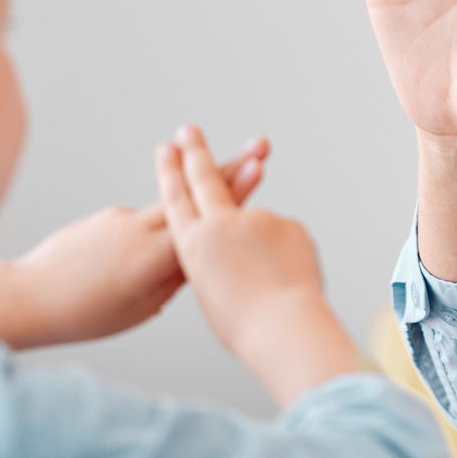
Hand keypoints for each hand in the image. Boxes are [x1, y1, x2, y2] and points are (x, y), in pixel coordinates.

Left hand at [8, 137, 270, 348]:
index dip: (236, 191)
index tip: (259, 166)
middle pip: (196, 194)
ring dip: (196, 189)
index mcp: (156, 256)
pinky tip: (130, 260)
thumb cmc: (87, 314)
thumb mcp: (141, 307)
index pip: (207, 218)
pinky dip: (150, 232)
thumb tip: (199, 259)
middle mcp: (142, 228)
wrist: (29, 297)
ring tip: (214, 185)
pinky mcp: (108, 217)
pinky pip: (141, 222)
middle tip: (260, 145)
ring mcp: (123, 217)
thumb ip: (174, 278)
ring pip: (170, 203)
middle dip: (230, 168)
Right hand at [155, 125, 362, 405]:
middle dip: (196, 153)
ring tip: (264, 286)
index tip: (168, 148)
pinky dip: (285, 262)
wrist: (284, 328)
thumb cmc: (244, 325)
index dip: (172, 172)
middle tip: (189, 129)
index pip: (177, 200)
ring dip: (261, 254)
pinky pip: (284, 242)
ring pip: (257, 229)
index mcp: (193, 246)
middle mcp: (220, 226)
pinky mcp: (288, 224)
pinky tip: (287, 282)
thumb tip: (225, 248)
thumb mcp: (211, 292)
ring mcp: (256, 220)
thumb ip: (212, 260)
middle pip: (205, 179)